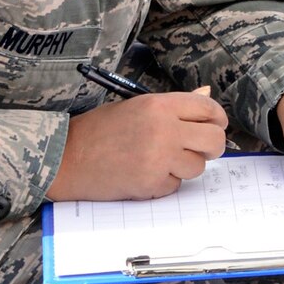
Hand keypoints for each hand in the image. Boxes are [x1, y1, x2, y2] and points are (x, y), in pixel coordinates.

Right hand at [46, 89, 226, 201]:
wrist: (66, 158)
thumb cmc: (98, 130)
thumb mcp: (134, 107)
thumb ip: (172, 107)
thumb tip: (205, 98)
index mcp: (159, 105)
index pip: (208, 109)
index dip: (217, 119)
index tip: (215, 126)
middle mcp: (164, 130)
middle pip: (214, 140)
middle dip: (212, 147)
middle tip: (199, 149)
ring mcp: (160, 159)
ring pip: (198, 166)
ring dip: (185, 167)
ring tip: (160, 161)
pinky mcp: (152, 183)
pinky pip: (176, 185)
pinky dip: (165, 182)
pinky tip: (144, 174)